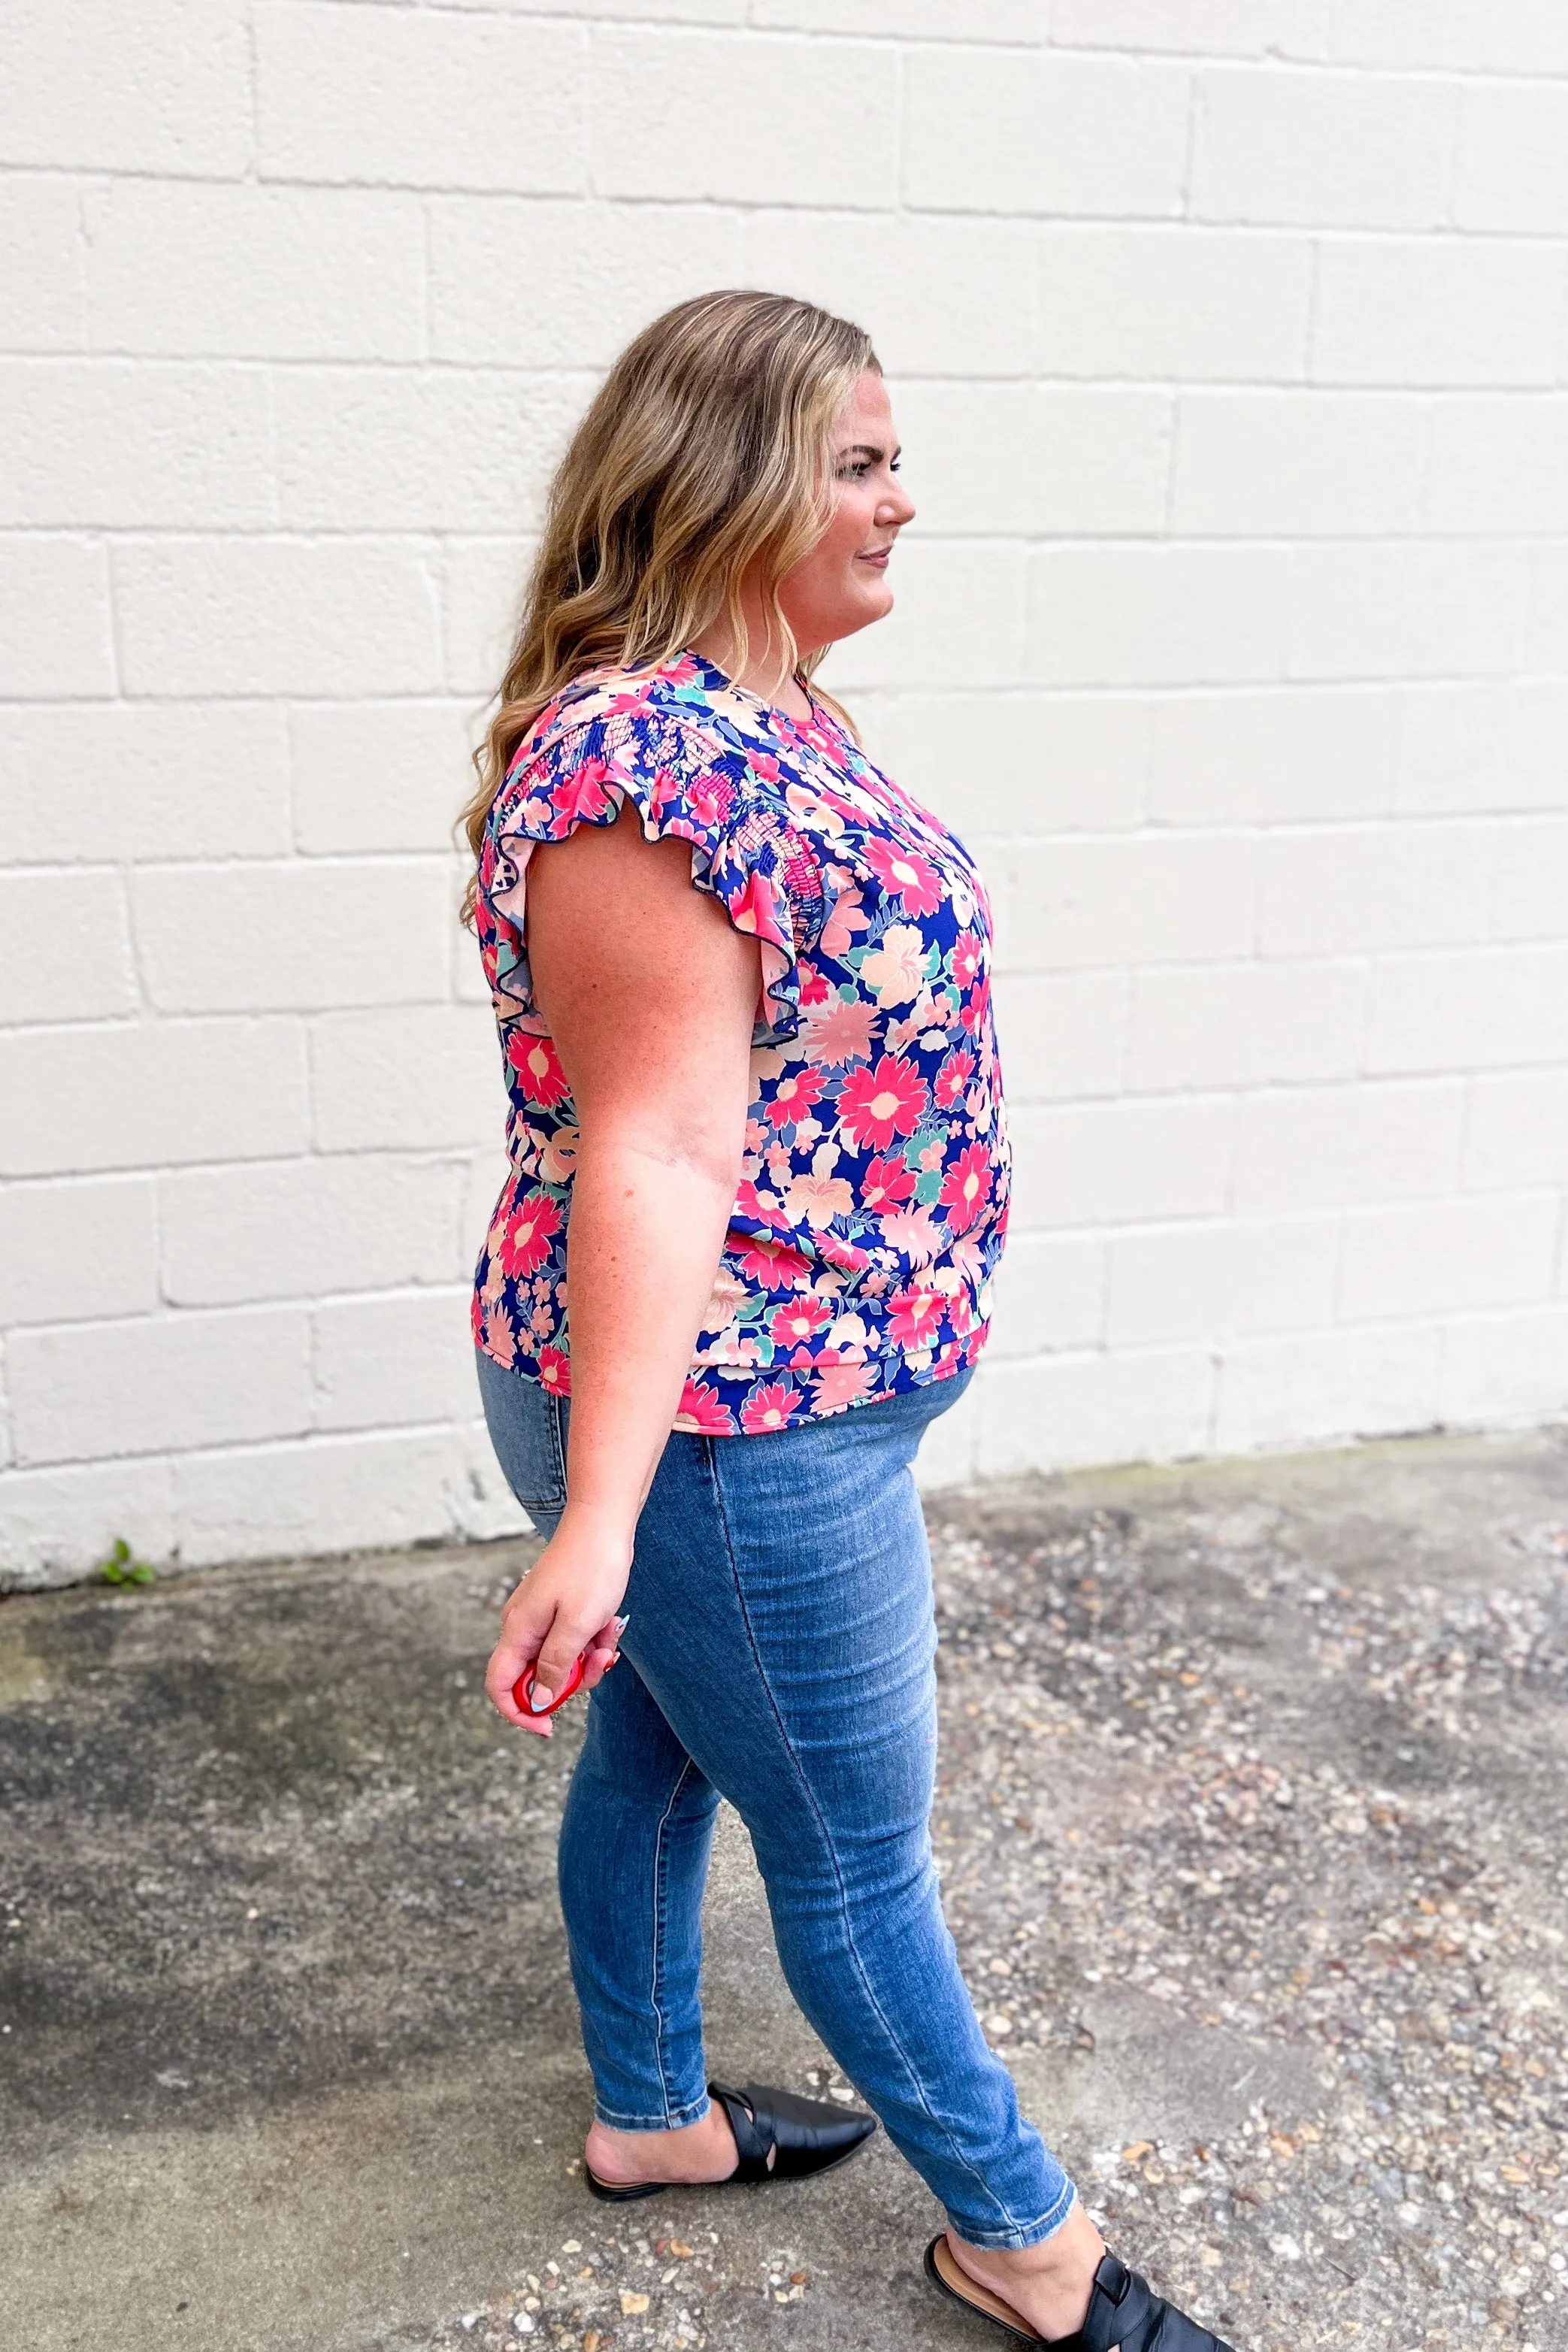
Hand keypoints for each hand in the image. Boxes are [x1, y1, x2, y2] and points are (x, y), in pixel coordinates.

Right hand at [484, 1513, 632, 1737]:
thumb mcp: (578, 1625)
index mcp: (519, 1630)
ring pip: (559, 1659)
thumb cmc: (592, 1567)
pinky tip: (610, 1622)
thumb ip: (554, 1665)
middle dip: (570, 1680)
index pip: (500, 1686)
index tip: (549, 1727)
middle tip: (598, 1662)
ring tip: (608, 1635)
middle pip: (536, 1676)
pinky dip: (592, 1637)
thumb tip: (538, 1701)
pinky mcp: (560, 1607)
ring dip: (587, 1657)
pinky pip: (573, 1639)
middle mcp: (523, 1625)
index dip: (520, 1713)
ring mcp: (541, 1615)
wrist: (605, 1522)